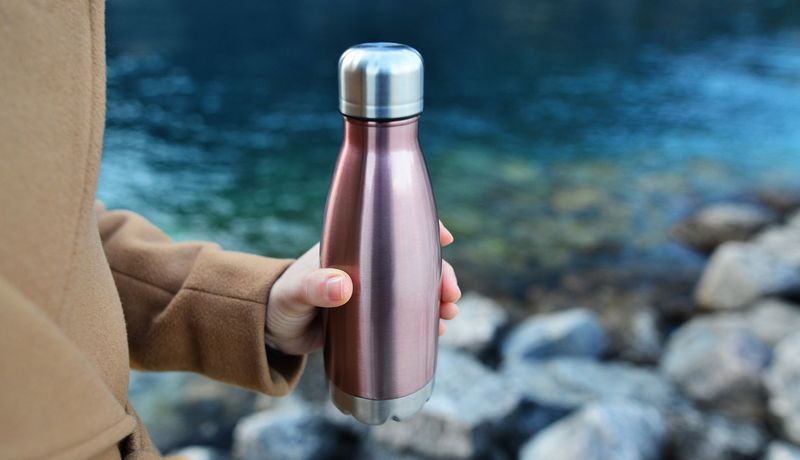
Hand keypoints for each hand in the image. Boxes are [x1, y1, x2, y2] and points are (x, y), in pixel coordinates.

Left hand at [265, 222, 460, 354]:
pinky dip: (425, 320)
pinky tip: (437, 332)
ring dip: (438, 298)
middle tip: (451, 295)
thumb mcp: (295, 293)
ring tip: (448, 316)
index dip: (422, 226)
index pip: (392, 227)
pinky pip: (406, 314)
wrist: (271, 332)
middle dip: (440, 273)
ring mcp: (373, 291)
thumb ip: (315, 287)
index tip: (445, 237)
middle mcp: (368, 266)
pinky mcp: (374, 317)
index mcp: (352, 248)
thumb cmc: (280, 302)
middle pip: (415, 261)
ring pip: (416, 288)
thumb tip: (343, 286)